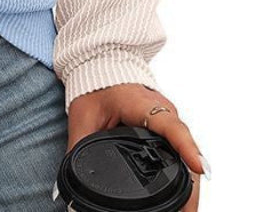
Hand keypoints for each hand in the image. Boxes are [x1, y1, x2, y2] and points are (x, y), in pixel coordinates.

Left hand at [66, 83, 208, 210]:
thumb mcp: (83, 118)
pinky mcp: (169, 128)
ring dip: (190, 185)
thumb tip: (64, 186)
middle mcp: (163, 111)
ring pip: (187, 155)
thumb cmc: (94, 87)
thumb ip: (76, 150)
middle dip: (189, 185)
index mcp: (143, 104)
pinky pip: (182, 153)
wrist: (102, 65)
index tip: (198, 168)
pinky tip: (183, 200)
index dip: (185, 147)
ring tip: (186, 211)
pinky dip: (185, 176)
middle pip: (185, 150)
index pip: (170, 125)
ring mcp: (170, 120)